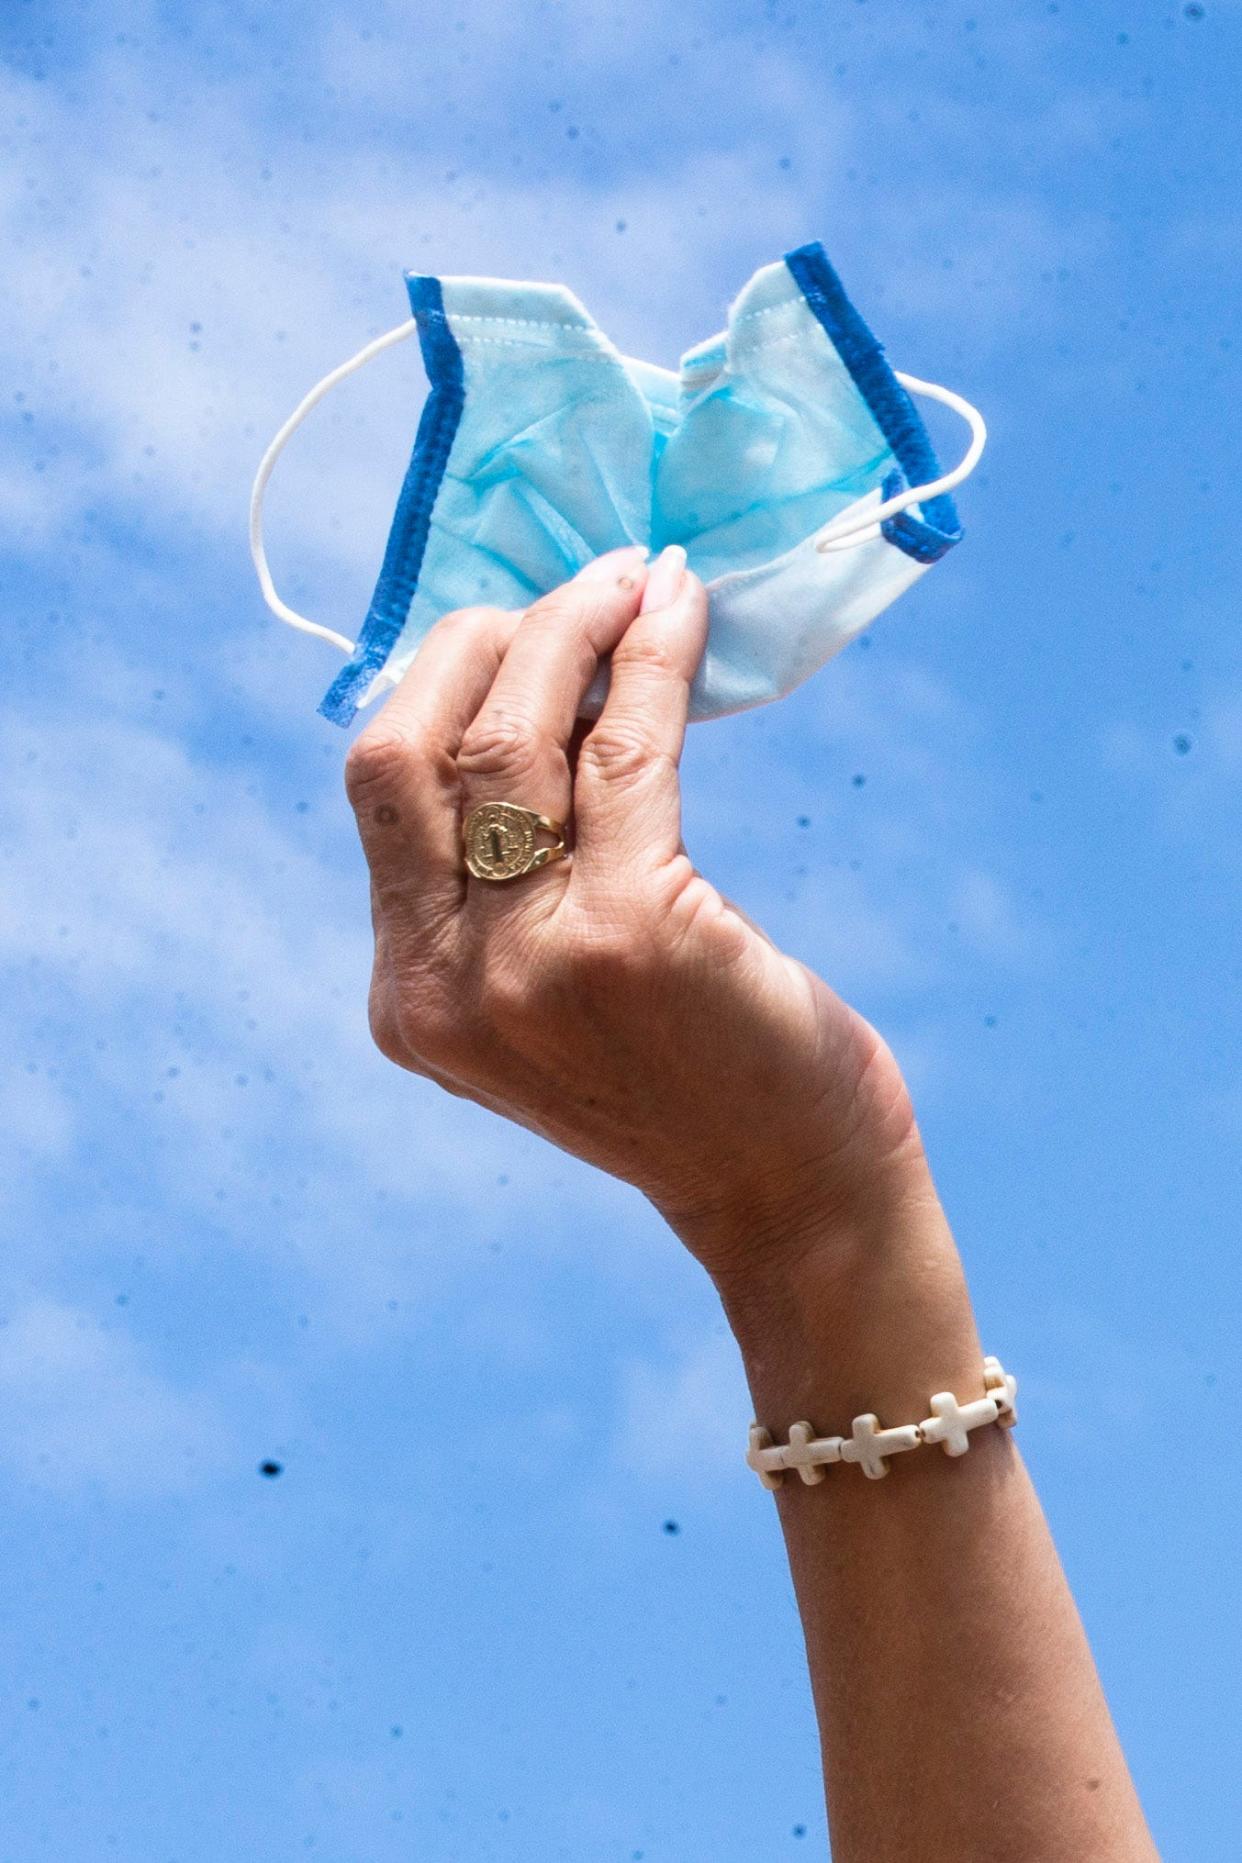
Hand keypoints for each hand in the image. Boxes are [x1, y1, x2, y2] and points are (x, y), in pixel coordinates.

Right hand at [344, 544, 929, 1282]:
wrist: (790, 1191)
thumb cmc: (688, 1078)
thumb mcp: (547, 994)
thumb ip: (504, 883)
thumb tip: (529, 685)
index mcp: (411, 999)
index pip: (380, 790)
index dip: (441, 682)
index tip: (519, 631)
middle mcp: (444, 984)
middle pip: (410, 746)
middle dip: (488, 639)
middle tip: (579, 594)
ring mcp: (529, 961)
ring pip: (511, 734)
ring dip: (574, 627)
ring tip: (634, 581)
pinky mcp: (632, 930)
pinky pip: (627, 748)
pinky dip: (653, 660)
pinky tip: (679, 609)